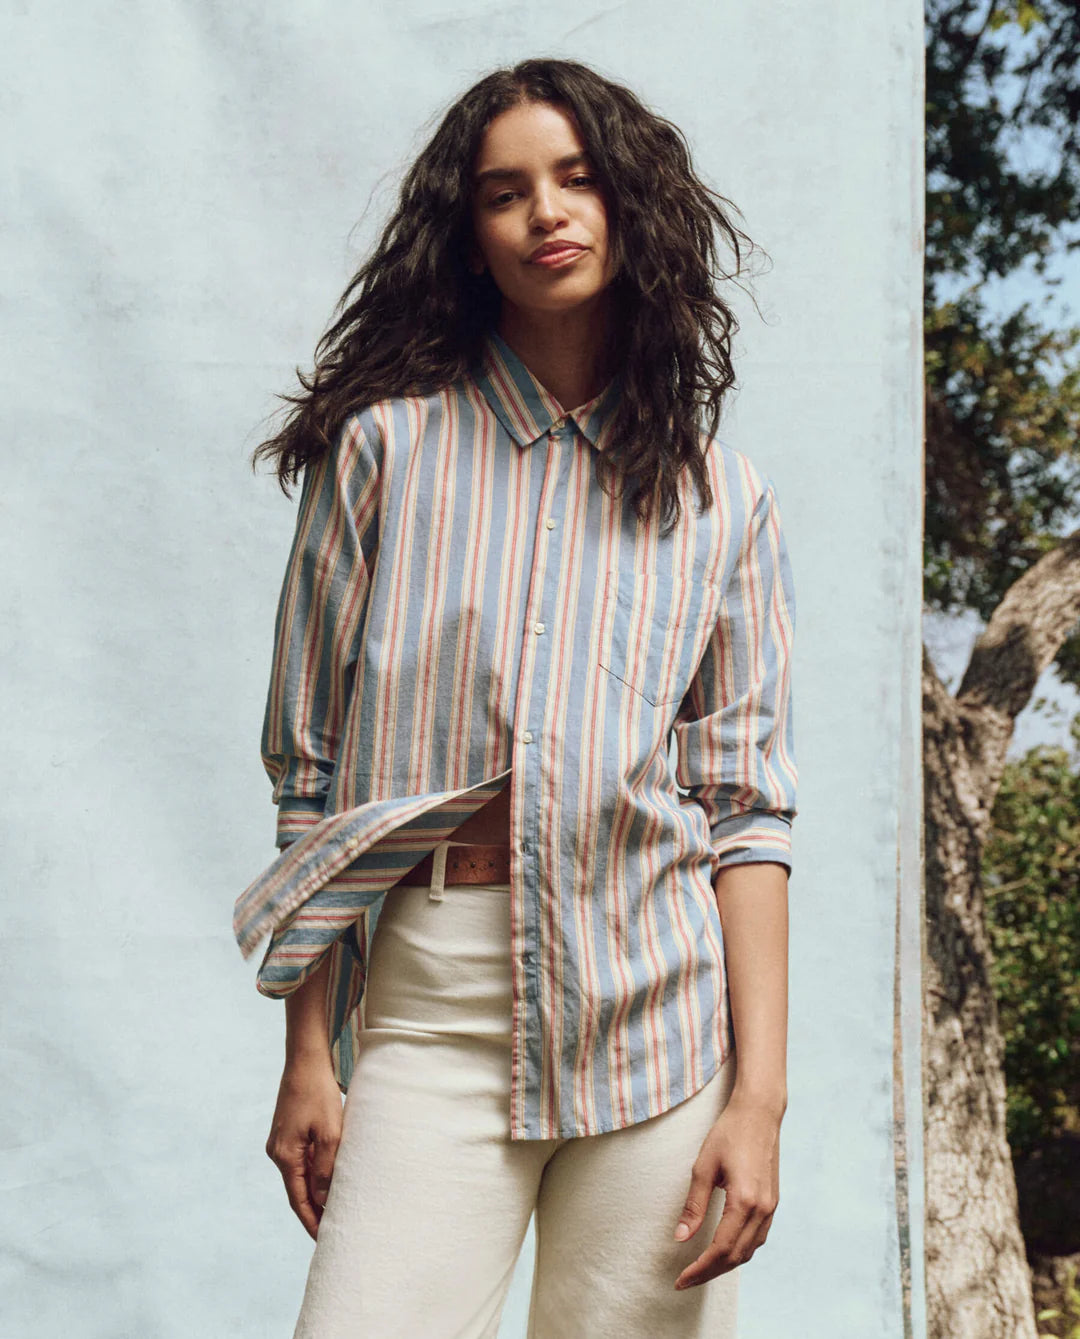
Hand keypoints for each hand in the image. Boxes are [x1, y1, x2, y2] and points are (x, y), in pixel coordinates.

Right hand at [266, 1053, 343, 1239]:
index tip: (324, 1241)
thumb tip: (322, 1199)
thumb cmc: (319, 1092)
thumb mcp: (329, 1132)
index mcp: (285, 1156)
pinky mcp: (288, 1131)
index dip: (311, 1221)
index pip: (298, 1200)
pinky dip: (314, 1173)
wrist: (306, 1059)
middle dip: (313, 1211)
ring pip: (300, 1175)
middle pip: (297, 1191)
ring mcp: (281, 1141)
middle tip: (332, 1232)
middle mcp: (278, 1152)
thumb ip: (326, 1168)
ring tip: (334, 1209)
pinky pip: (301, 1160)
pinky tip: (328, 1178)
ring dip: (315, 1192)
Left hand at [672, 1092, 781, 1289]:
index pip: (720, 1249)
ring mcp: (771, 1207)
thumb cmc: (729, 1133)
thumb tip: (680, 1238)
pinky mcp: (773, 1203)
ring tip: (701, 1270)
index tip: (680, 1280)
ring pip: (749, 1251)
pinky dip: (739, 1251)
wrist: (759, 1113)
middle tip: (685, 1280)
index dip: (699, 1269)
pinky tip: (724, 1251)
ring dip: (725, 1265)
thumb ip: (694, 1205)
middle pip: (736, 1256)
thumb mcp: (704, 1166)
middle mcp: (762, 1209)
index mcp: (744, 1201)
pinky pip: (757, 1238)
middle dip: (709, 1272)